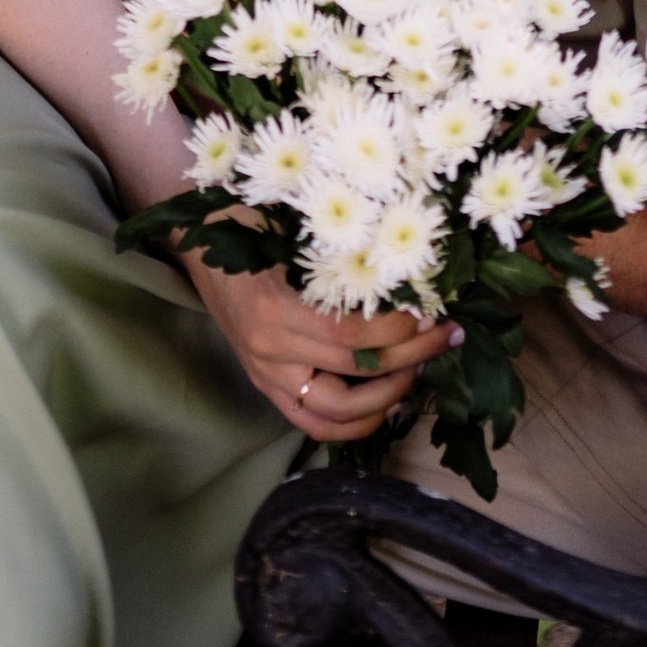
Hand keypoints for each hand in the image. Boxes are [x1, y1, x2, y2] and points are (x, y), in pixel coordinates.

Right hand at [181, 253, 456, 441]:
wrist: (202, 240)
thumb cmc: (251, 222)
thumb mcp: (291, 227)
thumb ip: (340, 251)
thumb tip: (406, 260)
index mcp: (274, 310)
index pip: (349, 336)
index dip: (396, 330)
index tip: (430, 311)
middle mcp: (270, 351)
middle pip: (352, 373)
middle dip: (409, 358)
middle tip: (445, 336)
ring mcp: (266, 376)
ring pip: (336, 414)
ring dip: (387, 397)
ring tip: (419, 368)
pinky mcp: (267, 388)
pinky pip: (314, 424)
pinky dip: (355, 421)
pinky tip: (386, 398)